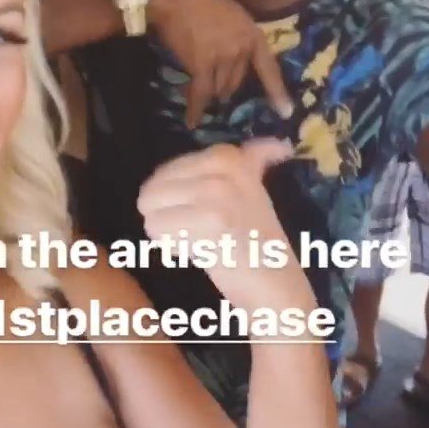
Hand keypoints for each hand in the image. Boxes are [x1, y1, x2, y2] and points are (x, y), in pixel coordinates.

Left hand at [137, 141, 314, 313]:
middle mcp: (223, 166)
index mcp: (227, 156)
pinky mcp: (211, 219)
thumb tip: (278, 145)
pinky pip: (158, 230)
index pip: (163, 174)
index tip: (209, 216)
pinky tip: (203, 252)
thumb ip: (255, 161)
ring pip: (150, 210)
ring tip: (203, 241)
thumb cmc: (258, 241)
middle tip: (203, 232)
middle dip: (168, 217)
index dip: (176, 202)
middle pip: (151, 191)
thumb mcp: (254, 191)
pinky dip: (174, 247)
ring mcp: (217, 190)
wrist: (275, 282)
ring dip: (170, 233)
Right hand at [149, 0, 292, 127]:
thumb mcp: (231, 16)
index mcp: (253, 35)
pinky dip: (195, 108)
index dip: (276, 92)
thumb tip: (230, 61)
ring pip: (218, 88)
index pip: (269, 68)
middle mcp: (242, 48)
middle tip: (211, 84)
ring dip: (208, 92)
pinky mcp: (202, 64)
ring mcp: (223, 57)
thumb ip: (236, 38)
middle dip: (224, 86)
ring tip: (195, 90)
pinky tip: (192, 121)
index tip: (286, 112)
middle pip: (236, 82)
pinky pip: (201, 93)